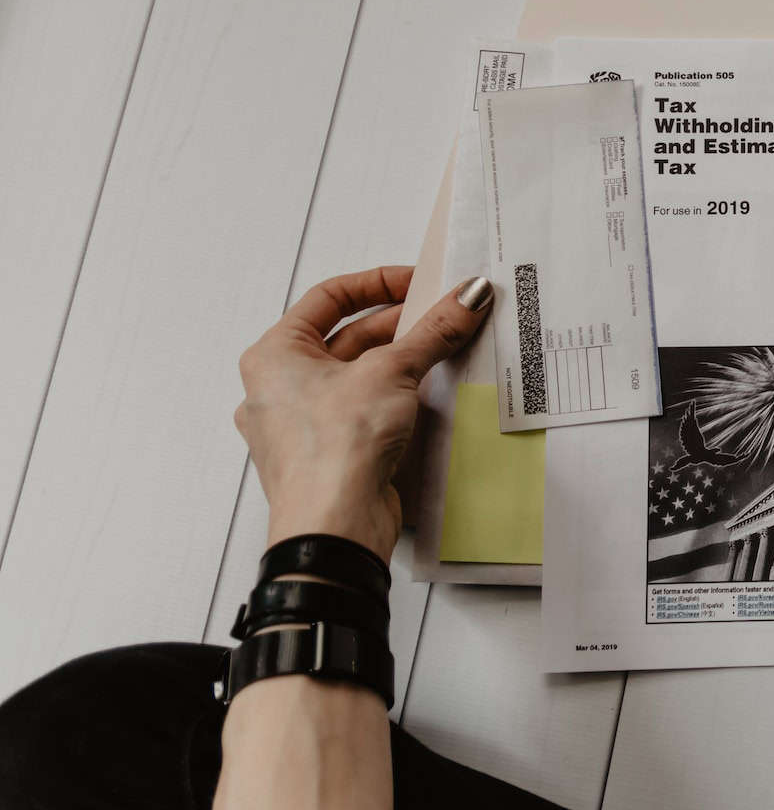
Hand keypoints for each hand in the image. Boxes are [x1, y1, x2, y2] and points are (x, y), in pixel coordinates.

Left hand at [234, 266, 492, 559]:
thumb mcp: (392, 371)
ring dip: (400, 362)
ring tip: (442, 350)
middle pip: (347, 338)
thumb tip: (465, 298)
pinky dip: (395, 398)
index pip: (328, 298)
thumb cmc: (331, 452)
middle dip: (399, 326)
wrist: (333, 527)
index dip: (378, 283)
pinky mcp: (330, 455)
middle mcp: (279, 388)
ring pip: (357, 377)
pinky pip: (364, 412)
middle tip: (443, 316)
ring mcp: (302, 425)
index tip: (418, 283)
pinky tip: (426, 395)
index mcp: (273, 355)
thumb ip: (433, 331)